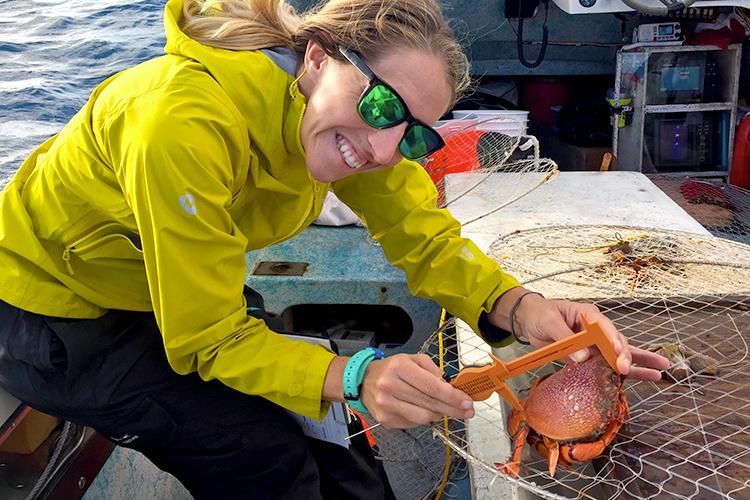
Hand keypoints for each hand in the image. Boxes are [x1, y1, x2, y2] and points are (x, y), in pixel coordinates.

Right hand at [358, 354, 474, 428]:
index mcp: (399, 367)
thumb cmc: (392, 369)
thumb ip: (433, 370)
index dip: (452, 396)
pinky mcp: (384, 419)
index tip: (467, 402)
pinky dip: (423, 418)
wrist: (362, 381)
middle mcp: (390, 386)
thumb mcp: (412, 360)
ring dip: (438, 414)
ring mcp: (386, 405)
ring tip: (444, 409)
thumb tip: (451, 387)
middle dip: (452, 409)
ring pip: (422, 417)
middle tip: (467, 411)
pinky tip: (423, 410)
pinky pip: (413, 423)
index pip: (431, 386)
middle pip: (429, 403)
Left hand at [491, 289, 669, 380]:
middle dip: (623, 355)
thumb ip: (565, 338)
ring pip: (621, 354)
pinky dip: (628, 372)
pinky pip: (611, 364)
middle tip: (625, 368)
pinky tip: (649, 376)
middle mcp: (597, 328)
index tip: (617, 352)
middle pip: (616, 342)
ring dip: (640, 363)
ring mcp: (596, 343)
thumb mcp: (549, 322)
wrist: (530, 320)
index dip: (612, 339)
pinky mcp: (592, 356)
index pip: (605, 327)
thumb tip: (583, 357)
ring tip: (661, 371)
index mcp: (588, 314)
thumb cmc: (541, 315)